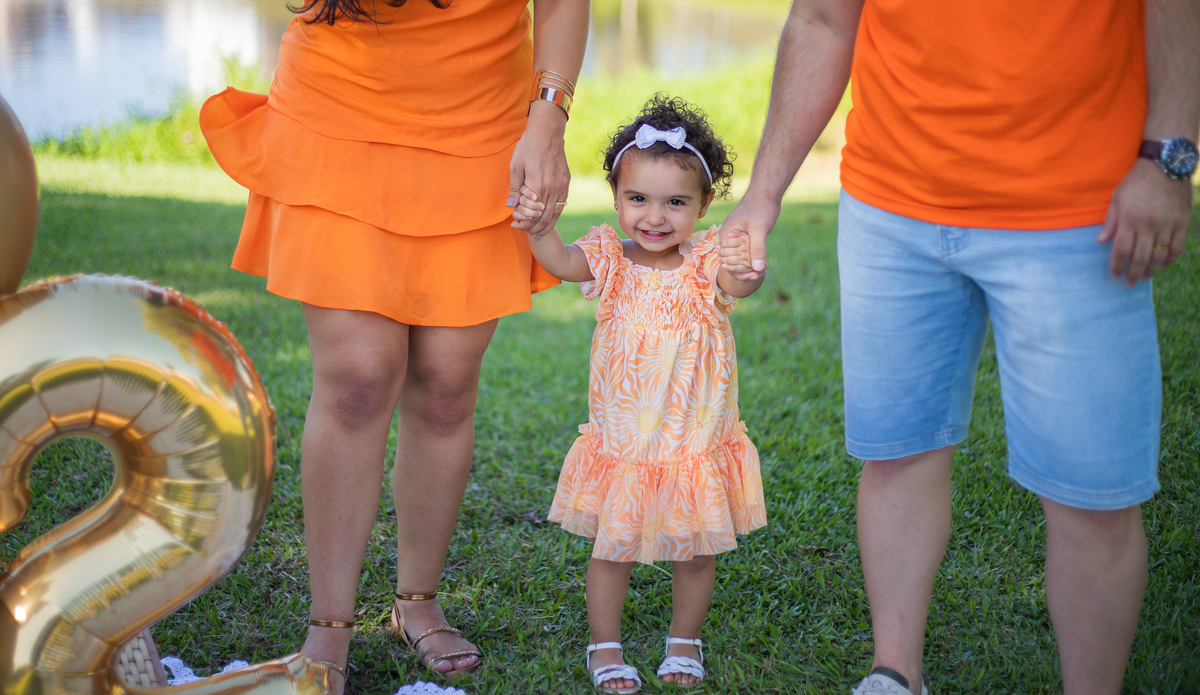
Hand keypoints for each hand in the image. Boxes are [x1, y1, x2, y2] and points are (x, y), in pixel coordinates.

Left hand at [508, 101, 569, 237]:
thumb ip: (515, 188)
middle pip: (543, 217)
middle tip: (524, 232)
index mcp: (538, 185)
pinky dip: (555, 216)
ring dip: (545, 226)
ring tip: (537, 233)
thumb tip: (511, 206)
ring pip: (555, 214)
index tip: (514, 225)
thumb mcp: (516, 166)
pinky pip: (562, 205)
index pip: (531, 213)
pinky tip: (549, 220)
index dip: (523, 223)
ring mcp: (561, 186)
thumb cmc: (528, 148)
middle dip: (533, 228)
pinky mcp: (566, 183)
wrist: (547, 133)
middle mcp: (552, 189)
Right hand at [720, 190, 781, 280]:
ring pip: (738, 260)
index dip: (740, 270)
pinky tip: (763, 265)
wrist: (766, 192)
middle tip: (761, 274)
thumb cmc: (760, 207)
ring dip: (749, 268)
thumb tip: (758, 269)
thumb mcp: (760, 229)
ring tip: (763, 271)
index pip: (728, 261)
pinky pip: (744, 254)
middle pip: (731, 263)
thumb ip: (757, 249)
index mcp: (726, 236)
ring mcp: (735, 239)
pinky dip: (752, 261)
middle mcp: (727, 239)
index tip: (756, 274)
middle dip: (744, 271)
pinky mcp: (743, 238)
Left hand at [1099, 159, 1192, 285]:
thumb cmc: (1137, 181)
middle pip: (1141, 257)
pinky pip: (1178, 246)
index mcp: (1130, 219)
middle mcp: (1149, 224)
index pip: (1122, 250)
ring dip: (1152, 269)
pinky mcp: (1183, 221)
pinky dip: (1171, 259)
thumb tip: (1101, 241)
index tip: (1114, 275)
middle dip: (1134, 273)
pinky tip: (1164, 265)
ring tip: (1145, 277)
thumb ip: (1110, 221)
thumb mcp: (1117, 198)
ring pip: (1161, 255)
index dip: (1117, 266)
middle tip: (1129, 283)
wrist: (1166, 165)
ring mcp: (1168, 224)